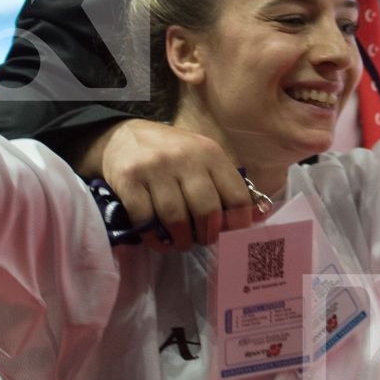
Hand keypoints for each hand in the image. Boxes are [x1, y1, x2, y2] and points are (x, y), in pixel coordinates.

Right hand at [83, 119, 257, 251]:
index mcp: (210, 153)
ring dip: (181, 240)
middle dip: (207, 234)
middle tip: (203, 240)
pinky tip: (158, 241)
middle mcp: (184, 157)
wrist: (123, 136)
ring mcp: (155, 168)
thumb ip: (225, 184)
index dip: (238, 223)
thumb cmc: (170, 153)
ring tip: (181, 243)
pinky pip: (145, 219)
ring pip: (176, 218)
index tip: (231, 236)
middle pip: (207, 210)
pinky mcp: (128, 179)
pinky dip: (154, 238)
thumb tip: (256, 217)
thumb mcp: (202, 158)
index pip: (236, 195)